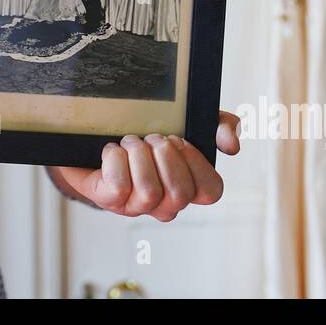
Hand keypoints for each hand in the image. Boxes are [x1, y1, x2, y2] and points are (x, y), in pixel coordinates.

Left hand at [46, 110, 240, 219]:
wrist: (93, 130)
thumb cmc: (144, 128)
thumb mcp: (188, 118)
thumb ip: (219, 124)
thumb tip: (232, 145)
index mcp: (187, 185)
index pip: (211, 191)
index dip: (197, 163)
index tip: (180, 139)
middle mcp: (164, 203)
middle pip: (180, 194)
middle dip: (165, 156)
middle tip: (151, 138)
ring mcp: (135, 205)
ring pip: (149, 192)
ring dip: (138, 155)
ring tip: (130, 142)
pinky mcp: (108, 200)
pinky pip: (118, 185)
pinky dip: (115, 159)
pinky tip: (112, 150)